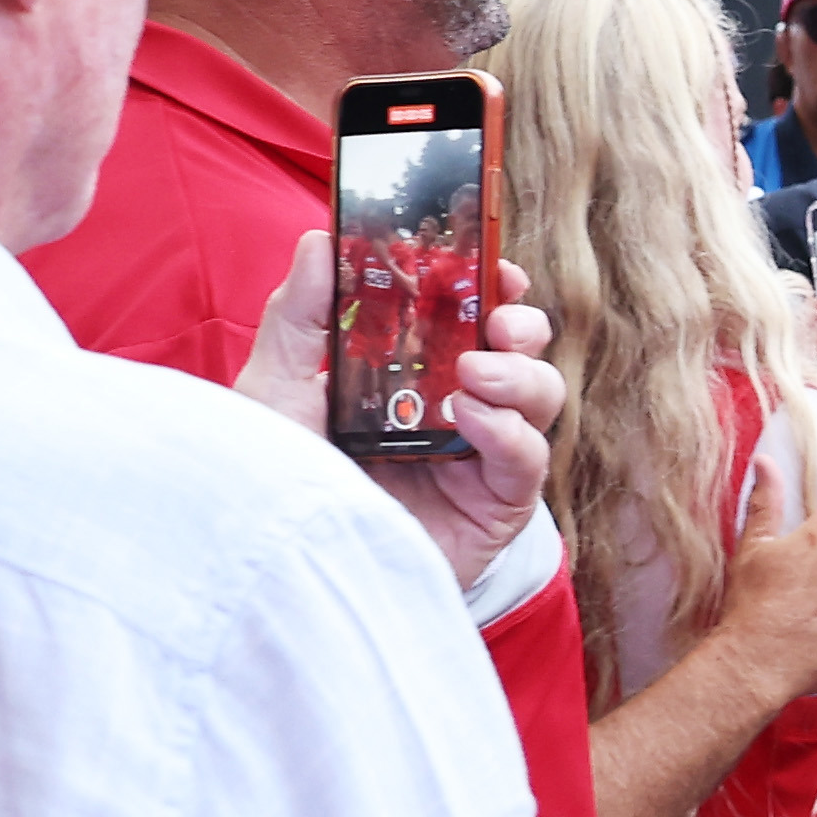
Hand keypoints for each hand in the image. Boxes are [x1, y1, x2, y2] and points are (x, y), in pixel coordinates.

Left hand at [232, 229, 567, 597]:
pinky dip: (509, 431)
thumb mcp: (275, 389)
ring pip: (541, 396)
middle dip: (522, 324)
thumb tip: (322, 239)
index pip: (472, 317)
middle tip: (497, 319)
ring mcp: (478, 458)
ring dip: (520, 373)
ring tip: (472, 374)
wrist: (281, 578)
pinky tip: (469, 421)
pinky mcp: (494, 507)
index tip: (493, 263)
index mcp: (411, 374)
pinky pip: (529, 459)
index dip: (493, 284)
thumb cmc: (278, 484)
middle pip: (521, 351)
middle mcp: (453, 411)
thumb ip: (300, 316)